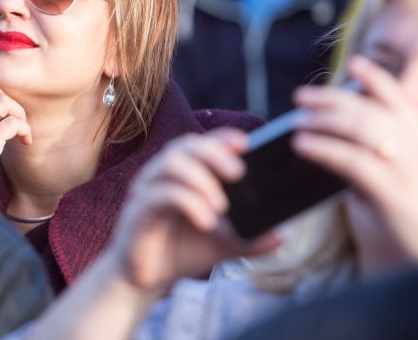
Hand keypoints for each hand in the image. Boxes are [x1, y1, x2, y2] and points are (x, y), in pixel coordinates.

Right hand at [104, 129, 280, 295]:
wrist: (145, 279)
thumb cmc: (180, 251)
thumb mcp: (221, 245)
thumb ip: (248, 240)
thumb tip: (280, 238)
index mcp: (181, 174)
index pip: (199, 144)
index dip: (220, 138)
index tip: (246, 143)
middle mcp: (160, 175)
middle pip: (184, 146)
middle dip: (213, 153)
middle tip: (238, 172)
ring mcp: (146, 190)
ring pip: (170, 164)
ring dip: (200, 179)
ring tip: (221, 205)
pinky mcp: (137, 210)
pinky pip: (160, 195)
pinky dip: (187, 202)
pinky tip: (206, 221)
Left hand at [293, 55, 417, 263]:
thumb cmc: (416, 224)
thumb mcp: (400, 182)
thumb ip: (376, 158)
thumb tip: (334, 138)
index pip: (401, 101)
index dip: (378, 79)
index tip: (354, 62)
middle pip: (372, 111)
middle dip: (333, 99)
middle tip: (301, 96)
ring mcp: (411, 173)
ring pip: (364, 130)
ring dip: (324, 121)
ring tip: (296, 122)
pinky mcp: (396, 197)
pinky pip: (354, 163)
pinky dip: (324, 148)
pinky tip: (302, 145)